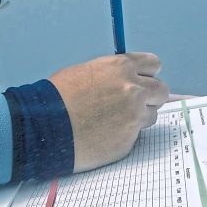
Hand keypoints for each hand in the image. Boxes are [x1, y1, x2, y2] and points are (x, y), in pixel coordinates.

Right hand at [48, 52, 170, 171]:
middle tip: (132, 104)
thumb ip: (112, 75)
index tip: (141, 81)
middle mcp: (134, 91)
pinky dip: (123, 136)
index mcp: (122, 68)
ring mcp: (134, 117)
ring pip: (151, 116)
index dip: (147, 74)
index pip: (154, 65)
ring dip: (138, 118)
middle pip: (161, 91)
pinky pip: (135, 136)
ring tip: (112, 122)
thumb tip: (122, 81)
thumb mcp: (85, 72)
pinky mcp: (129, 141)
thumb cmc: (57, 96)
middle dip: (150, 97)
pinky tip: (103, 135)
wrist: (45, 126)